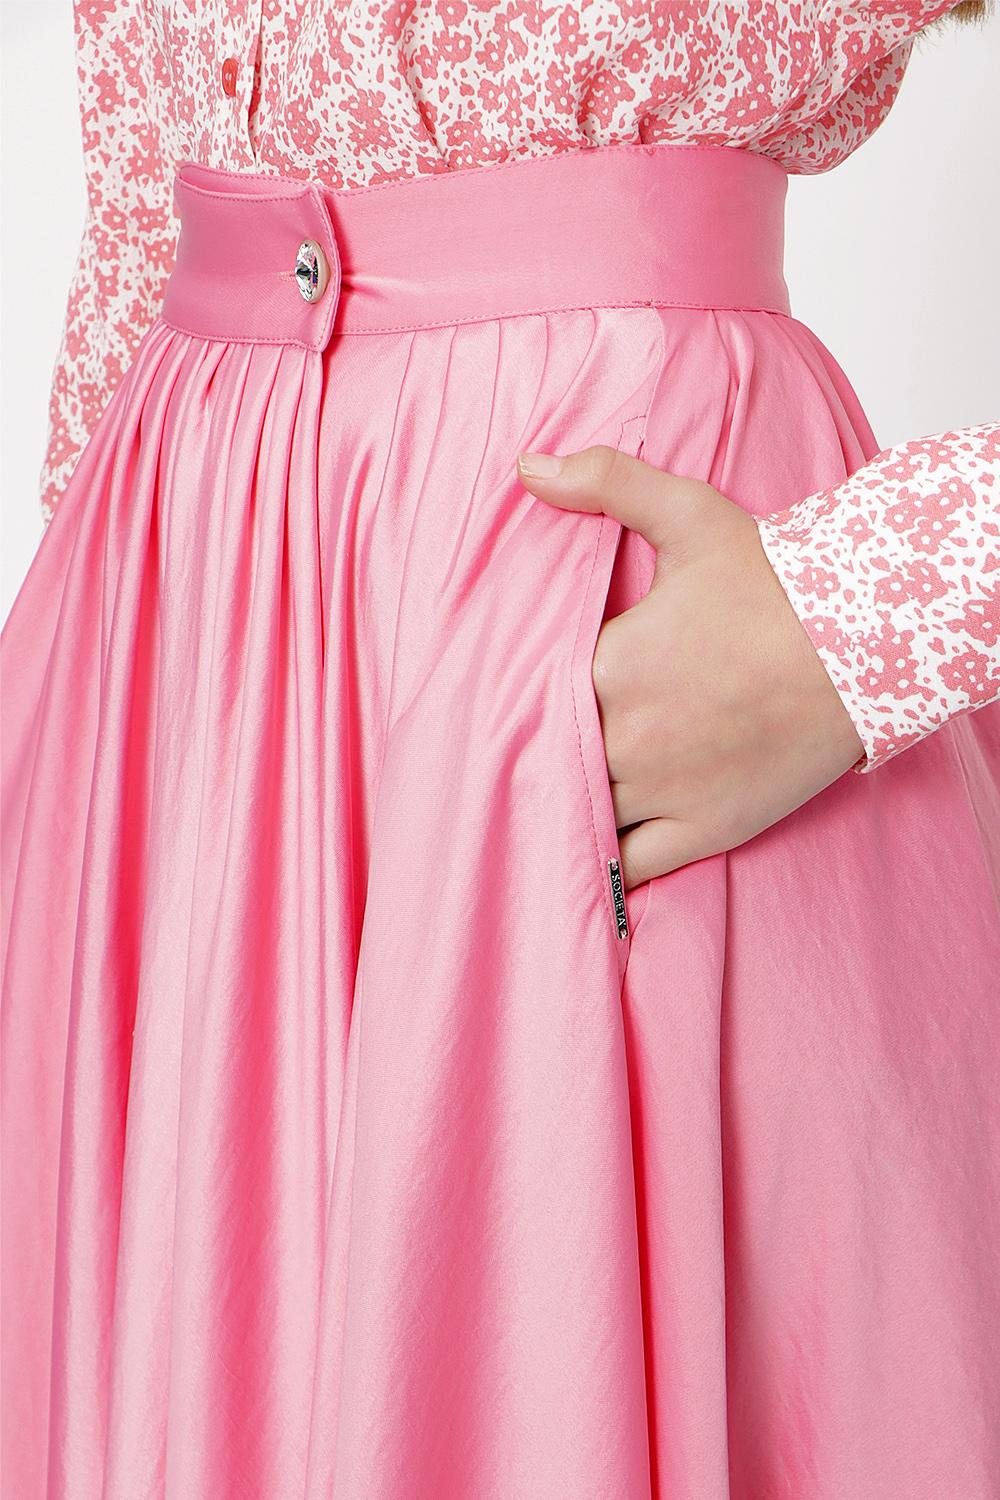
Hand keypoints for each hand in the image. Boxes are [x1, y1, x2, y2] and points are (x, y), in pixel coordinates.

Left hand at [516, 445, 864, 888]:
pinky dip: (607, 866)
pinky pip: (633, 866)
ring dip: (564, 808)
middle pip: (549, 761)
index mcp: (609, 666)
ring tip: (544, 801)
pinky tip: (587, 861)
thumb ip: (605, 483)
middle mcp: (626, 738)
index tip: (500, 698)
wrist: (869, 644)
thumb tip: (529, 466)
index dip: (514, 699)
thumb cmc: (779, 581)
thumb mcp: (690, 515)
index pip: (526, 696)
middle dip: (533, 755)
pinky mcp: (707, 829)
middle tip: (508, 756)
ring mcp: (664, 791)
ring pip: (582, 817)